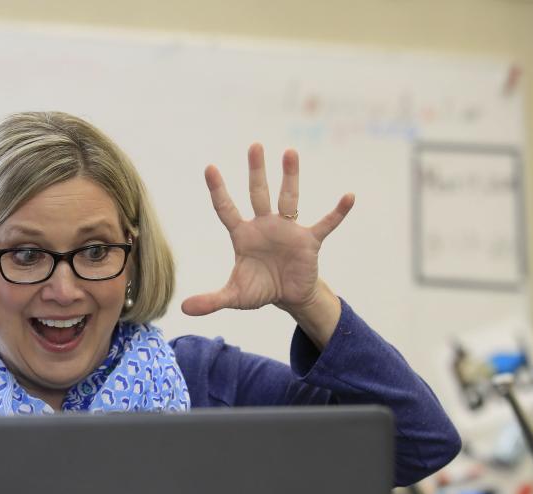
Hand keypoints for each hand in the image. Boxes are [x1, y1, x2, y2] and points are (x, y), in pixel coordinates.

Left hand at [181, 145, 353, 345]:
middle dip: (256, 171)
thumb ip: (211, 300)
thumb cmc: (259, 289)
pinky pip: (325, 224)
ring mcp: (288, 230)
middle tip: (254, 146)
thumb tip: (184, 308)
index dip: (218, 190)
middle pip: (258, 193)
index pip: (226, 209)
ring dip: (290, 176)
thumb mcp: (234, 296)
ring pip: (289, 198)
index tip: (209, 167)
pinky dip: (337, 212)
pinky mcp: (309, 240)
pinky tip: (349, 197)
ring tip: (290, 152)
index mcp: (243, 235)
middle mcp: (264, 225)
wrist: (287, 296)